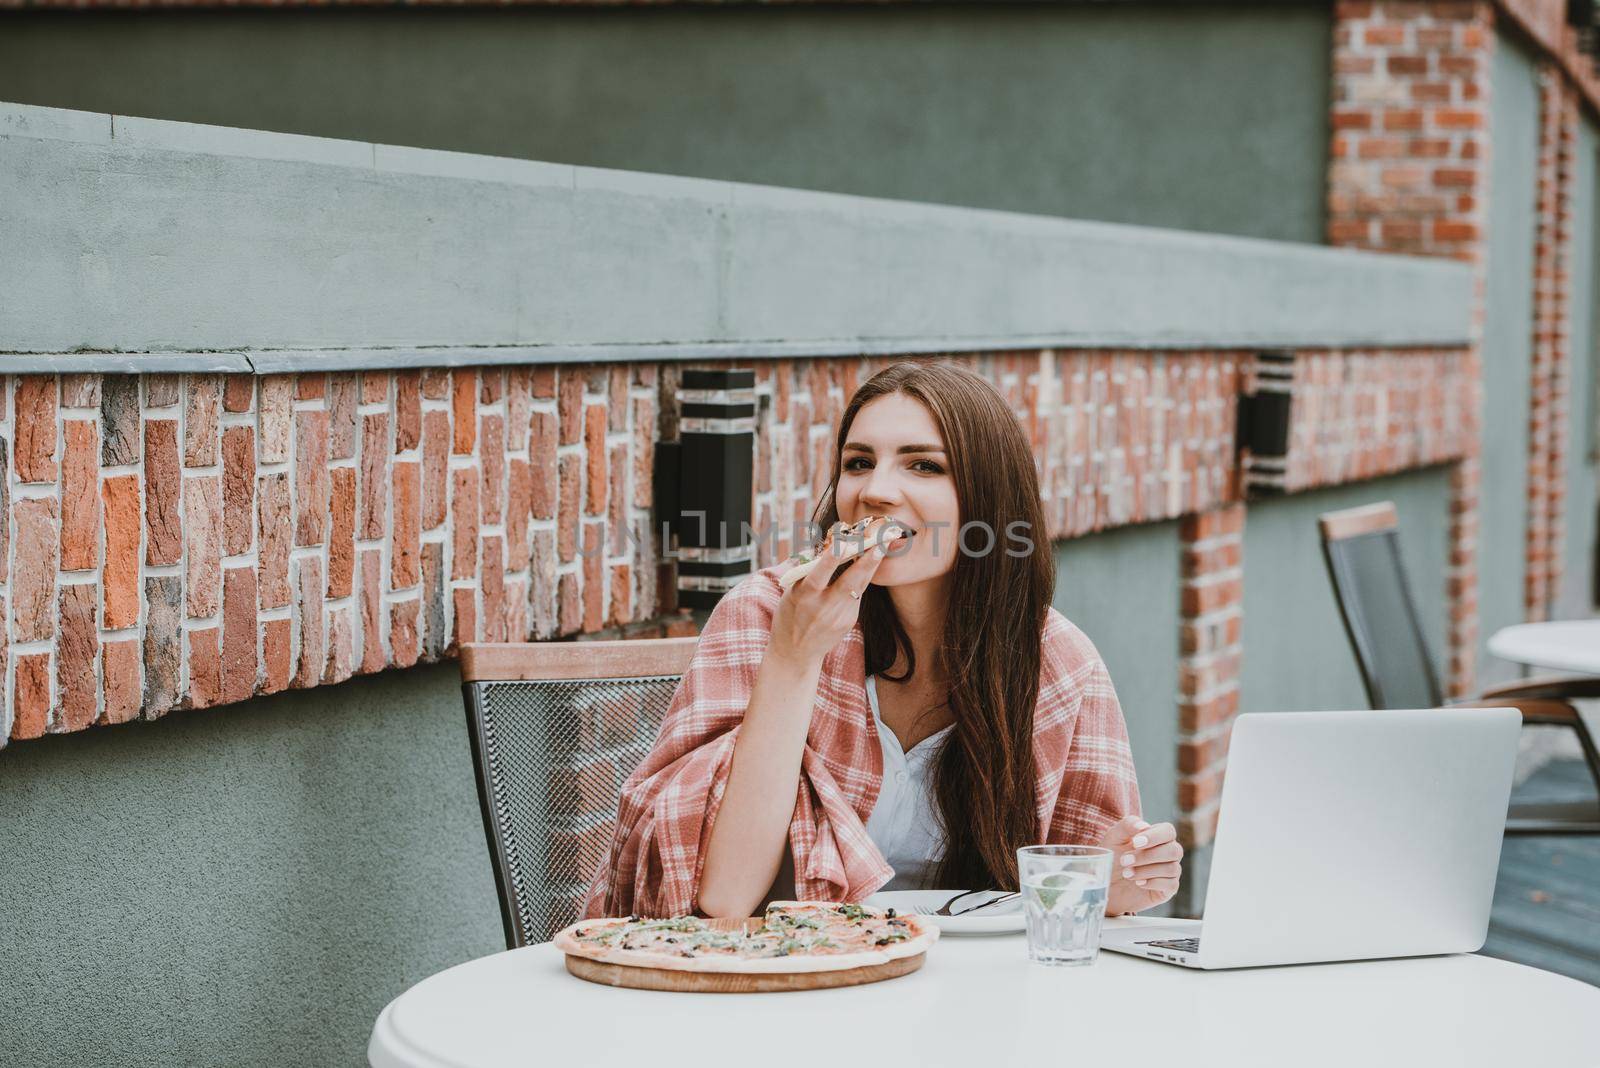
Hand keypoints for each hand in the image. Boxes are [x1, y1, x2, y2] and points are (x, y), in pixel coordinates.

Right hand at [767, 535, 896, 666]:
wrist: (796, 652)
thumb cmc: (790, 614)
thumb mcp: (790, 594)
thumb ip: (807, 574)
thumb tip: (825, 548)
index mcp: (804, 598)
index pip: (818, 576)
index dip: (831, 559)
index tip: (843, 541)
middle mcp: (823, 608)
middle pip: (849, 582)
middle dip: (866, 562)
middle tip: (881, 543)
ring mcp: (839, 617)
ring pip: (859, 587)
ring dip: (871, 567)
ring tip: (883, 547)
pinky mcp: (849, 622)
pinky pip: (856, 596)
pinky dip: (860, 580)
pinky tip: (867, 566)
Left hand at [1096, 815, 1181, 915]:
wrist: (1107, 883)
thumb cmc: (1112, 857)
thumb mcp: (1114, 837)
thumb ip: (1128, 825)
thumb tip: (1143, 826)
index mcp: (1157, 837)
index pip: (1168, 831)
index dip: (1155, 836)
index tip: (1135, 843)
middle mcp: (1168, 853)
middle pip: (1174, 850)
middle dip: (1147, 856)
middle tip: (1124, 861)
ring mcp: (1170, 872)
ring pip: (1172, 868)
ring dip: (1146, 871)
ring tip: (1126, 874)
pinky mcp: (1168, 889)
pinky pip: (1171, 885)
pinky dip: (1153, 883)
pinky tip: (1138, 883)